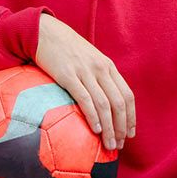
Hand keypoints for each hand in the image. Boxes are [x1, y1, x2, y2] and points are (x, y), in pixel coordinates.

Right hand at [34, 14, 135, 150]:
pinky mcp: (68, 75)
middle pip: (118, 103)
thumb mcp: (90, 60)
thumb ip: (99, 77)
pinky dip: (93, 117)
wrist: (45, 32)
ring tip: (109, 144)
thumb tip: (104, 103)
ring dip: (109, 128)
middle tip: (119, 145)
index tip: (130, 134)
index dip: (131, 117)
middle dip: (121, 127)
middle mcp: (101, 69)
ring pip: (104, 104)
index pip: (127, 95)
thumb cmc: (67, 49)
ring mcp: (85, 72)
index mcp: (108, 66)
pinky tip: (95, 130)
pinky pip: (85, 99)